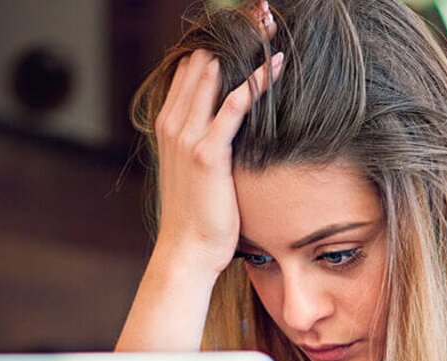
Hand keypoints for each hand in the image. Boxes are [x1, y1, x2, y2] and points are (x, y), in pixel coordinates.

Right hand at [152, 14, 282, 275]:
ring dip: (246, 48)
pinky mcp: (207, 152)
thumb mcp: (194, 170)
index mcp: (168, 123)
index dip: (218, 43)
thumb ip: (205, 141)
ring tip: (272, 24)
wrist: (187, 251)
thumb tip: (229, 127)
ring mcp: (187, 136)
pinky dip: (257, 81)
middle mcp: (173, 123)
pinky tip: (278, 63)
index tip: (249, 26)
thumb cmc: (198, 215)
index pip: (191, 68)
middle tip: (264, 14)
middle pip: (203, 62)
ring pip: (217, 75)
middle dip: (233, 36)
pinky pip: (235, 105)